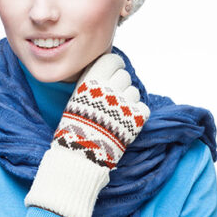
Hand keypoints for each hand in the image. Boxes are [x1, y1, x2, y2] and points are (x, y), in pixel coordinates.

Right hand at [25, 53, 149, 216]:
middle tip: (112, 100)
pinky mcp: (137, 119)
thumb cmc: (73, 130)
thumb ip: (91, 86)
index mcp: (92, 82)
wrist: (79, 157)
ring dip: (128, 100)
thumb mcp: (75, 101)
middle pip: (124, 75)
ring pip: (135, 91)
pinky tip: (126, 122)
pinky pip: (143, 107)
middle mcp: (110, 89)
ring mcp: (124, 104)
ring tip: (117, 115)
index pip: (112, 59)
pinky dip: (137, 114)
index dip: (114, 66)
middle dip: (120, 85)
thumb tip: (104, 77)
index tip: (111, 75)